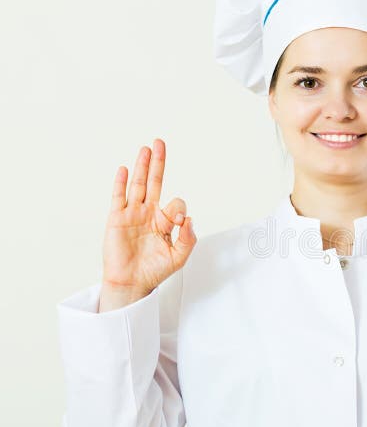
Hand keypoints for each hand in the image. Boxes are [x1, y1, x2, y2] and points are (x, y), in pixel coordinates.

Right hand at [99, 139, 196, 309]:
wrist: (132, 282)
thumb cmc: (155, 270)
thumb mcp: (179, 256)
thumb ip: (188, 238)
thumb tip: (189, 219)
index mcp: (165, 221)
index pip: (176, 204)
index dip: (179, 209)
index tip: (178, 222)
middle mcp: (149, 213)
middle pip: (155, 182)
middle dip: (158, 163)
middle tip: (160, 143)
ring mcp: (133, 214)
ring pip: (138, 184)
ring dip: (142, 166)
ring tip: (146, 149)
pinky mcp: (117, 219)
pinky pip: (118, 197)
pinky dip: (120, 183)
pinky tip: (123, 169)